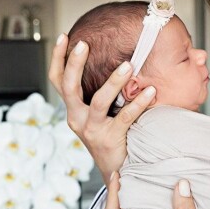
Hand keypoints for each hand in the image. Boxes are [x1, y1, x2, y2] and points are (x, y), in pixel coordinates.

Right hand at [48, 34, 155, 182]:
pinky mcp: (110, 139)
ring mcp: (92, 130)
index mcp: (73, 110)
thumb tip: (119, 62)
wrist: (116, 172)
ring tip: (128, 65)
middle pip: (69, 87)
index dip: (58, 59)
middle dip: (74, 63)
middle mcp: (77, 119)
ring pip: (98, 101)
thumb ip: (102, 95)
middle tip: (84, 43)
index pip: (58, 81)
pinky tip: (151, 91)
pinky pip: (125, 117)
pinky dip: (138, 103)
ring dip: (113, 81)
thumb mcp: (99, 116)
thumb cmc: (112, 138)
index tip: (64, 37)